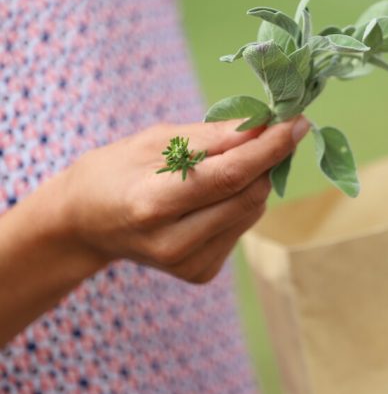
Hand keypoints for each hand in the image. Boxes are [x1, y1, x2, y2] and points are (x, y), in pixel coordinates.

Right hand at [56, 116, 308, 282]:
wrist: (86, 223)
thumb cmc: (118, 171)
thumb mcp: (157, 140)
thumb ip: (215, 136)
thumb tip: (267, 124)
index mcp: (152, 204)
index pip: (228, 176)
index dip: (269, 148)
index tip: (297, 121)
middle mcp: (172, 243)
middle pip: (249, 195)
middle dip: (269, 159)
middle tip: (274, 130)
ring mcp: (188, 264)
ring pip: (252, 211)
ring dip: (256, 180)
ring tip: (228, 163)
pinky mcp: (200, 272)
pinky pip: (242, 227)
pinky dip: (241, 203)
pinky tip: (215, 195)